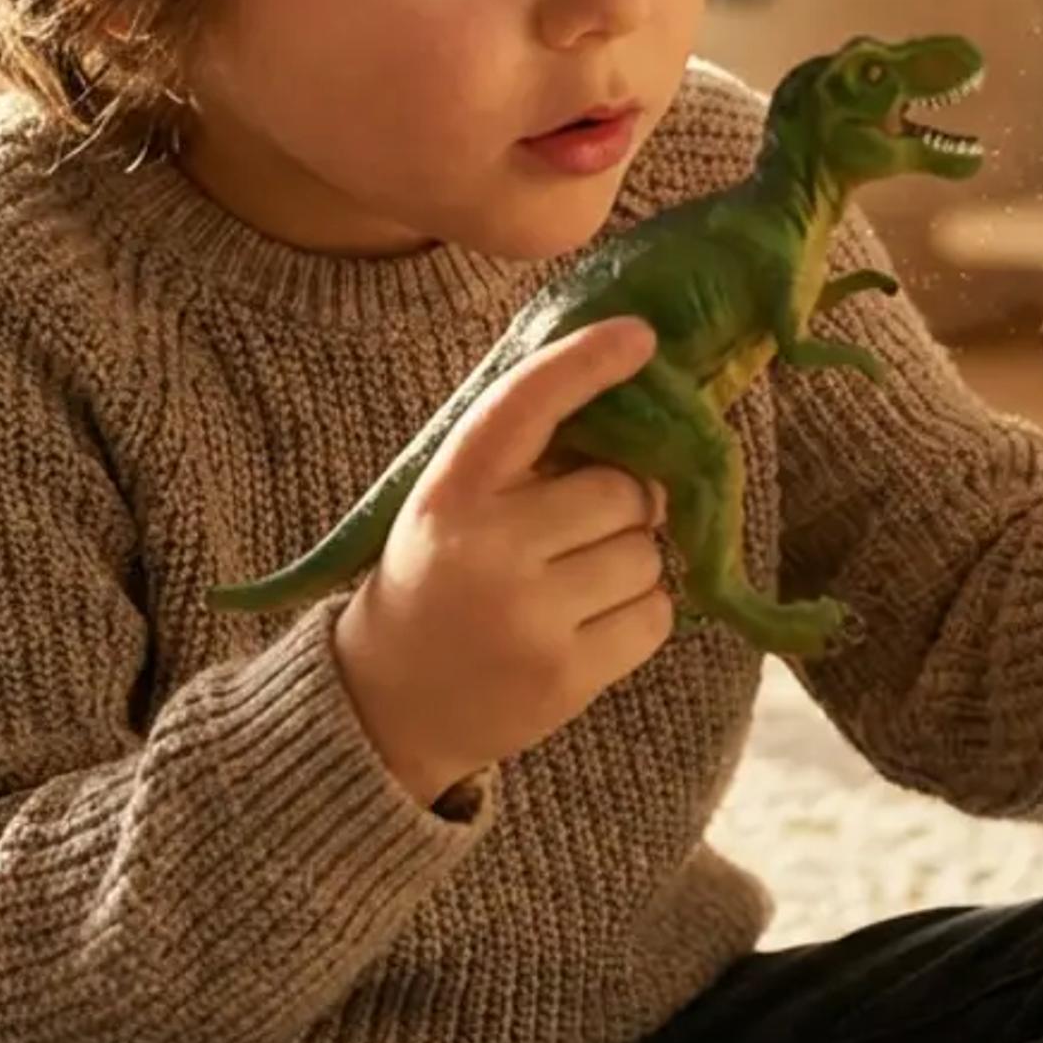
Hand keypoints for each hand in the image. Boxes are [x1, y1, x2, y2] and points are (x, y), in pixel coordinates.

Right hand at [332, 316, 675, 809]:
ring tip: (577, 581)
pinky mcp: (566, 677)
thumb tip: (639, 413)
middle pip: (621, 490)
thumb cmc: (434, 582)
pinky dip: (640, 613)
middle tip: (586, 524)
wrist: (385, 706)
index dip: (585, 363)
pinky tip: (589, 622)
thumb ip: (520, 462)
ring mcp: (529, 618)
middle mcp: (488, 550)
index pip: (525, 405)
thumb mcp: (450, 506)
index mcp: (450, 493)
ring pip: (646, 554)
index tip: (639, 336)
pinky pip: (656, 616)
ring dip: (631, 559)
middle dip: (622, 501)